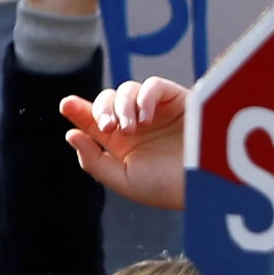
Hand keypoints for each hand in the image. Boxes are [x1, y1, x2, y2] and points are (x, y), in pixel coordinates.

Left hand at [57, 78, 190, 209]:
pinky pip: (153, 85)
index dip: (77, 109)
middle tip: (108, 128)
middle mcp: (135, 124)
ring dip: (121, 106)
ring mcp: (155, 110)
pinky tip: (145, 119)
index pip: (91, 119)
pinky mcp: (176, 100)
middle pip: (106, 100)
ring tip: (129, 129)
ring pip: (126, 90)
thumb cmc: (167, 188)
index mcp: (119, 144)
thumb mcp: (124, 180)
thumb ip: (95, 161)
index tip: (66, 105)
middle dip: (101, 110)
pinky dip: (144, 97)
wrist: (206, 185)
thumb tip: (71, 133)